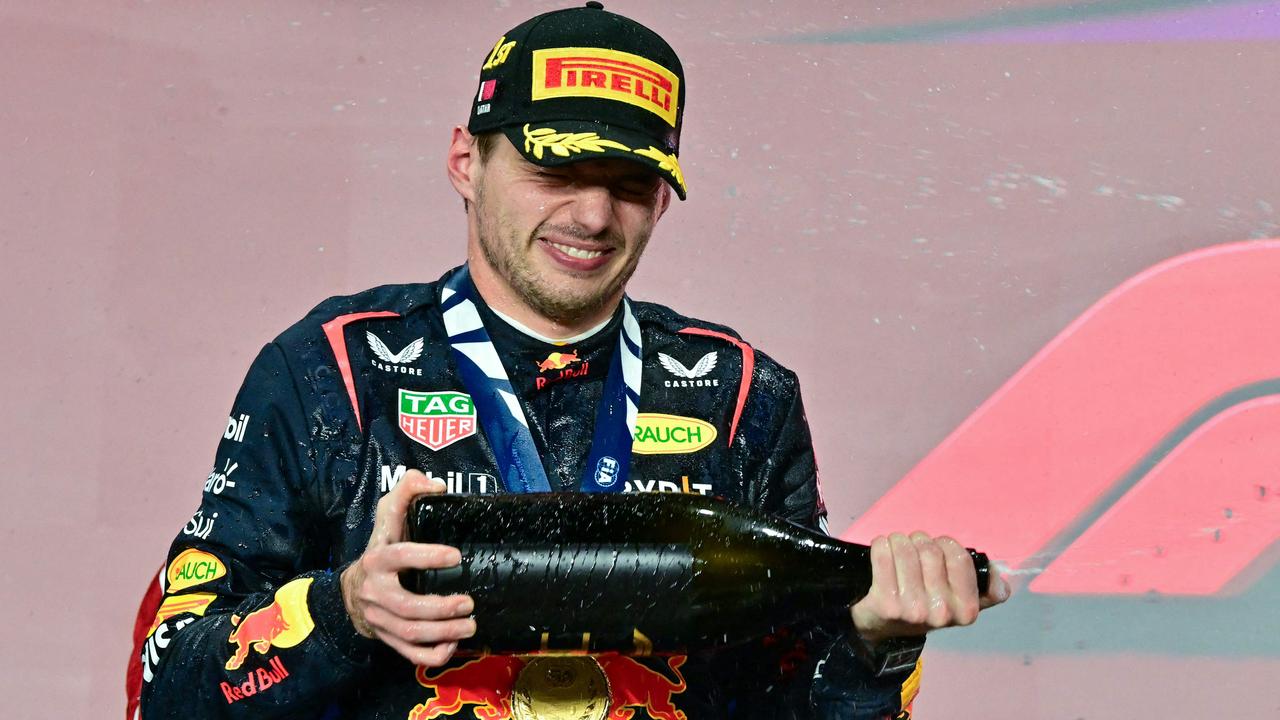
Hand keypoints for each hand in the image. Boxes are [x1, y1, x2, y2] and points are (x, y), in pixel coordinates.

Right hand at [341, 469, 475, 666]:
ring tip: (470, 624)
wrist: (352, 592)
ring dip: (443, 632)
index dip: (427, 556)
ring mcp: (380, 618)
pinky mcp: (387, 638)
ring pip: (410, 633)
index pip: (400, 556)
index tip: (456, 555)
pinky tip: (452, 644)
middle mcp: (375, 591)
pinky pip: (409, 654)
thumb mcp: (388, 517)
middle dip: (441, 608)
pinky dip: (432, 654)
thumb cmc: (381, 550)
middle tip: (469, 603)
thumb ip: (406, 492)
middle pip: (407, 607)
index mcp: (378, 559)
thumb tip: (436, 485)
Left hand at [851, 532, 1010, 646]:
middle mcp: (942, 613)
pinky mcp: (885, 604)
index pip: (960, 557)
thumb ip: (988, 590)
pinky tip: (883, 548)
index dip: (947, 544)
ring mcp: (913, 610)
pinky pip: (883, 555)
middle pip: (930, 551)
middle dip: (921, 540)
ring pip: (906, 549)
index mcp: (966, 610)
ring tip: (898, 545)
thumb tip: (1001, 583)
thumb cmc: (928, 604)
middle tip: (914, 546)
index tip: (939, 547)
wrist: (888, 627)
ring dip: (900, 540)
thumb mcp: (962, 602)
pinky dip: (881, 545)